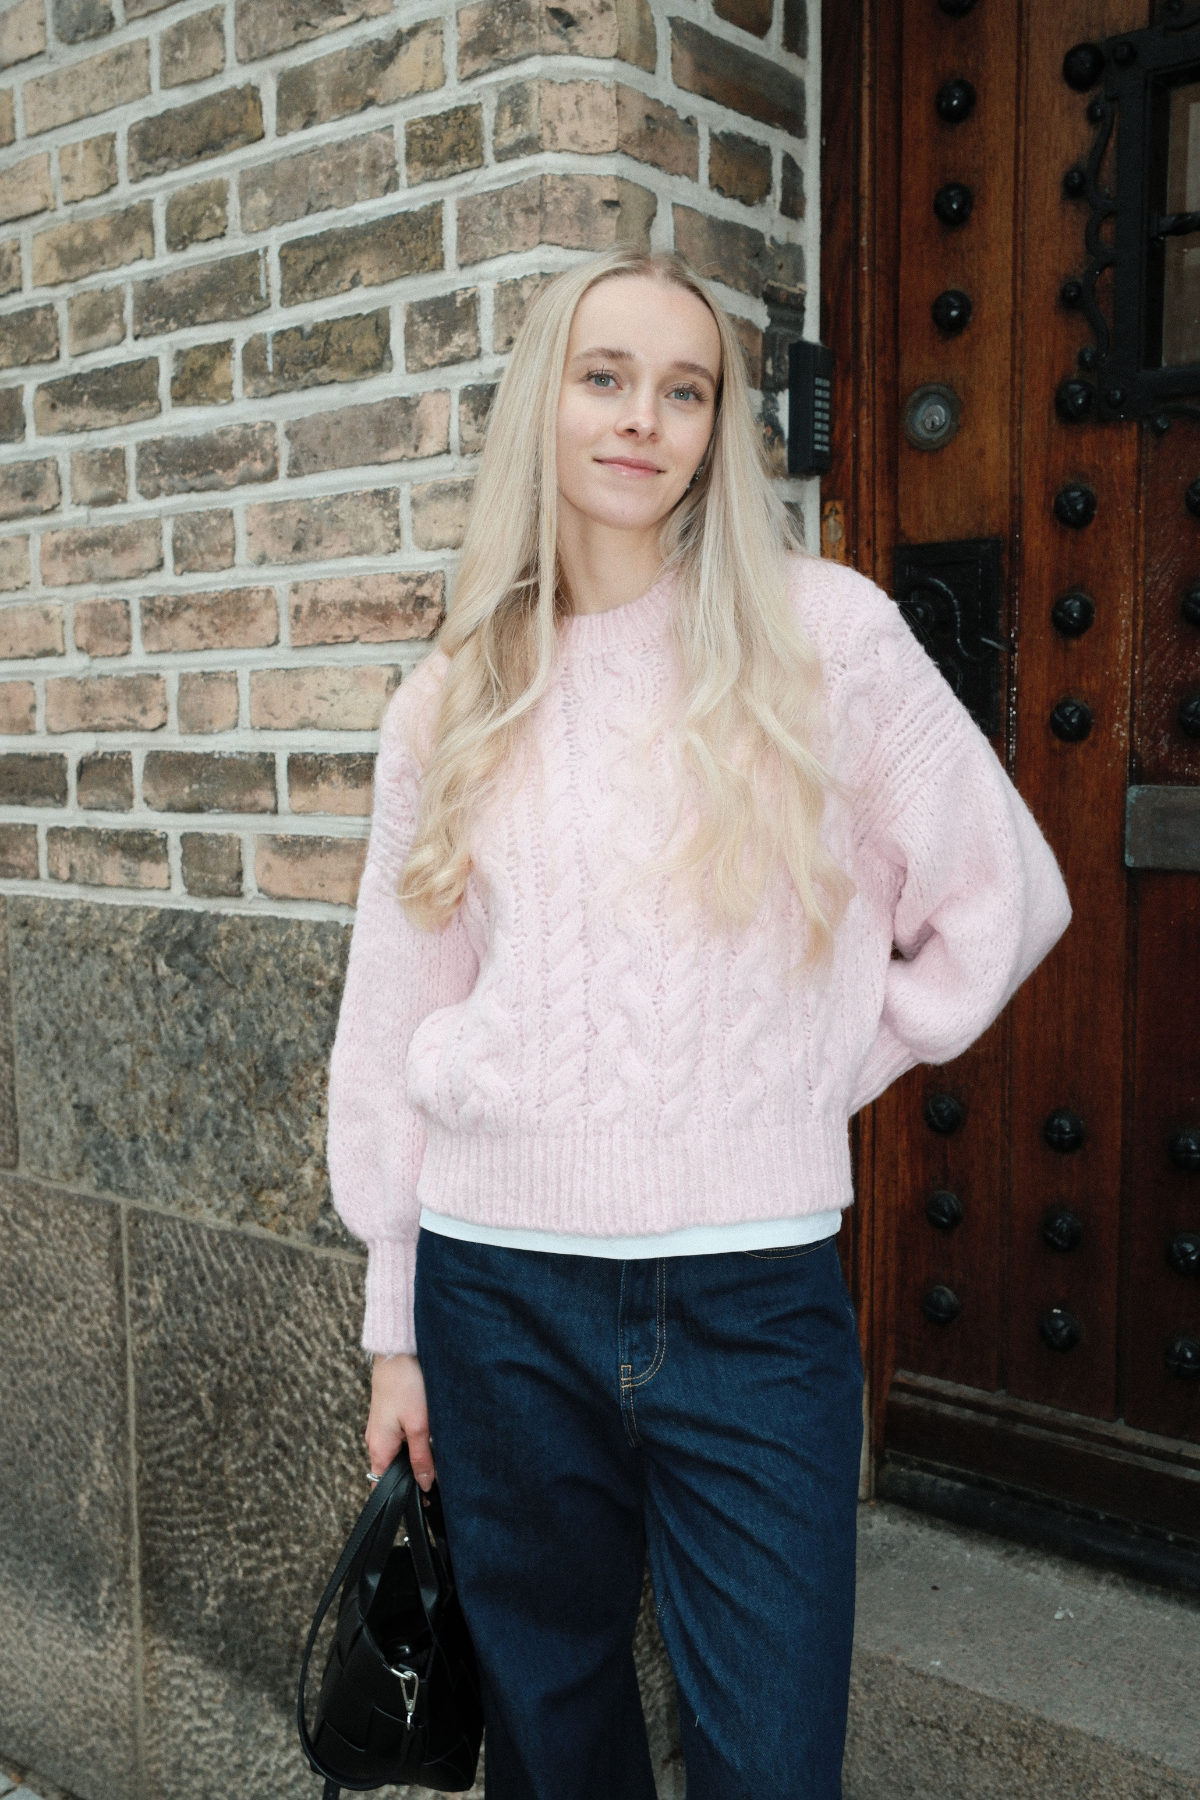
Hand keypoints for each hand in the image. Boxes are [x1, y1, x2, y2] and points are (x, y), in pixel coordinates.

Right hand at [367, 1352, 435, 1491]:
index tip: (422, 1502)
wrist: (396, 1352)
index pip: (382, 1487)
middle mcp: (375, 1440)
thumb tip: (425, 1483)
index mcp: (379, 1448)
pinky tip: (428, 1437)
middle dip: (410, 1478)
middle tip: (436, 1481)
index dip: (401, 1497)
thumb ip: (421, 1458)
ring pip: (397, 1454)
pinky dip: (412, 1443)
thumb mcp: (419, 1426)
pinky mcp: (388, 1416)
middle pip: (391, 1471)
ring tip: (435, 1459)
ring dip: (413, 1459)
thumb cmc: (405, 1385)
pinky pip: (399, 1439)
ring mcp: (381, 1428)